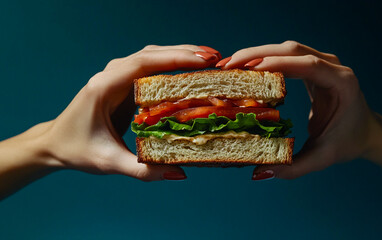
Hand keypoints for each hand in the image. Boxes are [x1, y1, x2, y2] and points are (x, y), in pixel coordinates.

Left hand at [45, 44, 222, 179]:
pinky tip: (190, 71)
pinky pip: (151, 68)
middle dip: (184, 53)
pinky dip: (172, 65)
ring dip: (180, 55)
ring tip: (209, 60)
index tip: (203, 60)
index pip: (142, 63)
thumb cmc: (77, 150)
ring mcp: (117, 76)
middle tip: (216, 58)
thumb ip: (142, 170)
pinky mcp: (124, 83)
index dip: (174, 59)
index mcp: (103, 87)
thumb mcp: (108, 163)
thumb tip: (180, 171)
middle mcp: (110, 75)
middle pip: (151, 54)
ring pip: (152, 57)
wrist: (56, 143)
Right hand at [217, 41, 375, 178]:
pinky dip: (263, 59)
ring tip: (229, 66)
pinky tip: (244, 69)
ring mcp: (322, 62)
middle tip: (227, 66)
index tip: (249, 69)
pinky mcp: (311, 66)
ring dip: (256, 54)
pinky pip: (285, 57)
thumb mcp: (323, 157)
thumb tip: (259, 172)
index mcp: (342, 82)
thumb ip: (294, 167)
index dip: (277, 63)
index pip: (307, 65)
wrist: (365, 131)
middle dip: (257, 54)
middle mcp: (333, 66)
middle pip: (292, 50)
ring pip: (286, 49)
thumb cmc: (347, 141)